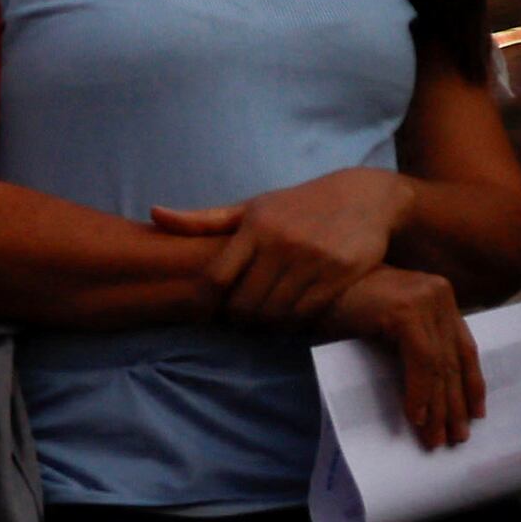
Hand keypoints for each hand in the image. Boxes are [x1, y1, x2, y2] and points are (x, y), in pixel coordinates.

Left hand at [149, 165, 412, 328]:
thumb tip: (153, 213)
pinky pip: (306, 313)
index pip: (217, 278)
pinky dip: (294, 322)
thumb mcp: (252, 207)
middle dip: (239, 317)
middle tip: (241, 319)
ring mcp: (314, 259)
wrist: (367, 198)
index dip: (211, 301)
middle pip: (245, 303)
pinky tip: (292, 315)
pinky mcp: (341, 273)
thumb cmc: (298, 205)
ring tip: (265, 318)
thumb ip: (203, 220)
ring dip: (266, 324)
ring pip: (275, 312)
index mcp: (256, 227)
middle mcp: (283, 242)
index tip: (215, 305)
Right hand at [336, 267, 485, 448]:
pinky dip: (419, 392)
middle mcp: (439, 294)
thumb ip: (413, 342)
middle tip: (455, 437)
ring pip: (440, 365)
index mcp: (439, 295)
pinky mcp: (407, 311)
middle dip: (454, 403)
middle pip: (454, 359)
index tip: (474, 413)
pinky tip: (417, 417)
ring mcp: (425, 300)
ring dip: (438, 406)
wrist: (308, 285)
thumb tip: (433, 389)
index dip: (471, 383)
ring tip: (435, 437)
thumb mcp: (388, 324)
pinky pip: (421, 362)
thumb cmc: (341, 307)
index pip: (465, 346)